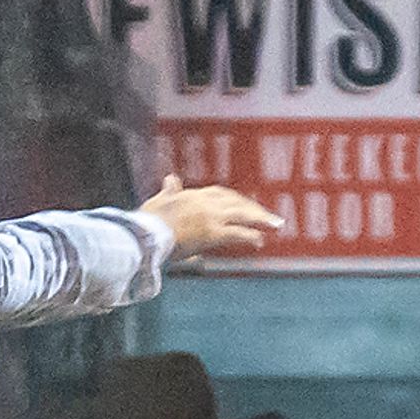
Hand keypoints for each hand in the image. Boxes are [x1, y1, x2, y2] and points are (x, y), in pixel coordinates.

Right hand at [143, 174, 284, 257]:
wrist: (145, 235)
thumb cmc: (147, 222)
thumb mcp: (158, 200)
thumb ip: (168, 190)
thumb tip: (170, 178)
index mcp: (192, 194)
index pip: (220, 193)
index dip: (234, 199)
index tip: (244, 204)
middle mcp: (205, 202)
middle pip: (235, 201)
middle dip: (253, 207)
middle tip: (267, 215)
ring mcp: (210, 217)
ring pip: (242, 214)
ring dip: (260, 218)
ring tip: (274, 224)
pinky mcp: (212, 233)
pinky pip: (237, 233)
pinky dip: (251, 236)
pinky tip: (261, 241)